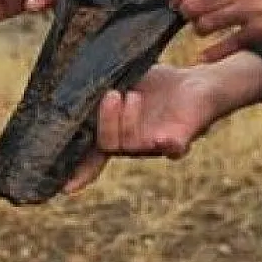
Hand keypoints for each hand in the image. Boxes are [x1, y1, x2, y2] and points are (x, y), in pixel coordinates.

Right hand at [64, 55, 261, 192]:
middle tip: (112, 94)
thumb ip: (101, 84)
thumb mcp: (124, 80)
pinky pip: (173, 149)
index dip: (78, 169)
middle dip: (106, 121)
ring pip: (130, 145)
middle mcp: (133, 144)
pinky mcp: (180, 139)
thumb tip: (70, 73)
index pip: (92, 153)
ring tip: (133, 95)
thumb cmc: (159, 85)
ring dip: (127, 120)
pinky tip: (161, 138)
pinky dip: (166, 145)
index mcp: (117, 132)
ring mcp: (155, 145)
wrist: (198, 82)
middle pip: (107, 145)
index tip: (64, 188)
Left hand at [172, 0, 261, 61]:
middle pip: (195, 1)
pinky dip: (212, 52)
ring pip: (207, 22)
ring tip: (202, 31)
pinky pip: (227, 44)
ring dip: (199, 30)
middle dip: (186, 13)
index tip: (175, 3)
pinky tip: (205, 56)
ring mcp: (254, 8)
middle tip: (188, 19)